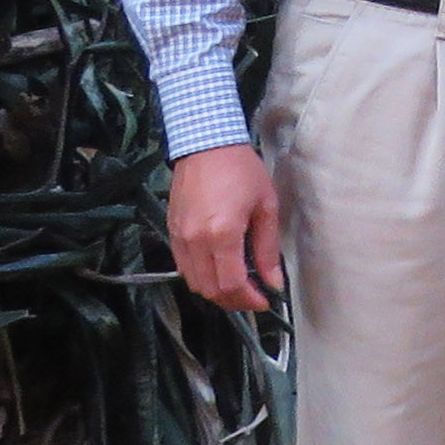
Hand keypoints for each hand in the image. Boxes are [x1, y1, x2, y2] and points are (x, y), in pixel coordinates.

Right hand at [170, 144, 284, 315]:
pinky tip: (218, 269)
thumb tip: (273, 281)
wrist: (205, 142)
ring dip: (216, 291)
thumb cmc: (241, 169)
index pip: (231, 284)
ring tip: (238, 286)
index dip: (248, 300)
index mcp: (222, 233)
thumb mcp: (266, 206)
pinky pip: (183, 266)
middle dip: (234, 301)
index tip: (264, 301)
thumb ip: (268, 249)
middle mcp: (195, 240)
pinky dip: (201, 276)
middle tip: (253, 298)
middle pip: (210, 290)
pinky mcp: (171, 231)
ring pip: (194, 282)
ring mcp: (179, 236)